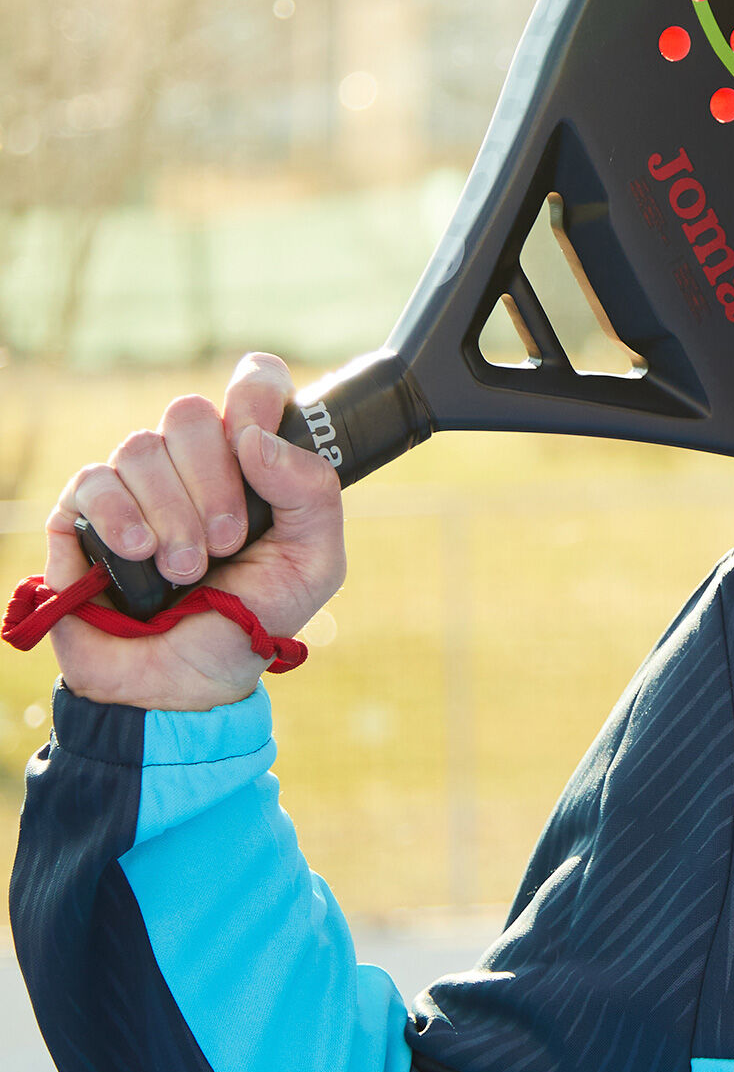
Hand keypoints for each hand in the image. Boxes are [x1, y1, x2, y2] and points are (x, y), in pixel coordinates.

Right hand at [42, 353, 346, 710]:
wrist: (182, 685)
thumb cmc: (249, 621)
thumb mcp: (313, 565)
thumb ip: (312, 494)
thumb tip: (254, 438)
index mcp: (250, 465)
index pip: (253, 386)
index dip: (255, 392)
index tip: (256, 435)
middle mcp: (190, 465)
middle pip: (190, 414)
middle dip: (215, 482)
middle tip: (229, 542)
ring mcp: (135, 486)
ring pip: (142, 448)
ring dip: (173, 516)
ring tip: (187, 570)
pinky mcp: (81, 514)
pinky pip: (94, 482)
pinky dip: (123, 519)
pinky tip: (140, 556)